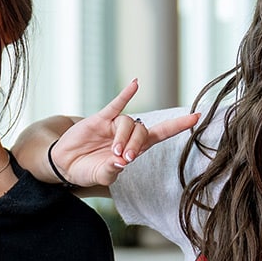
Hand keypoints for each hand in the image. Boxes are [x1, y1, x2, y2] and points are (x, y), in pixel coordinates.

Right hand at [49, 80, 199, 187]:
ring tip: (113, 153)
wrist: (65, 164)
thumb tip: (120, 163)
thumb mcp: (101, 176)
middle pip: (142, 131)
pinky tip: (135, 84)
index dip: (177, 126)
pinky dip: (126, 94)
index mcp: (134, 149)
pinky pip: (116, 105)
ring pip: (128, 123)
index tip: (196, 117)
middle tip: (123, 159)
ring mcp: (114, 125)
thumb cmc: (87, 170)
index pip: (161, 134)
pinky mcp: (99, 119)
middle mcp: (128, 134)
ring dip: (123, 138)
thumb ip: (111, 171)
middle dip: (135, 145)